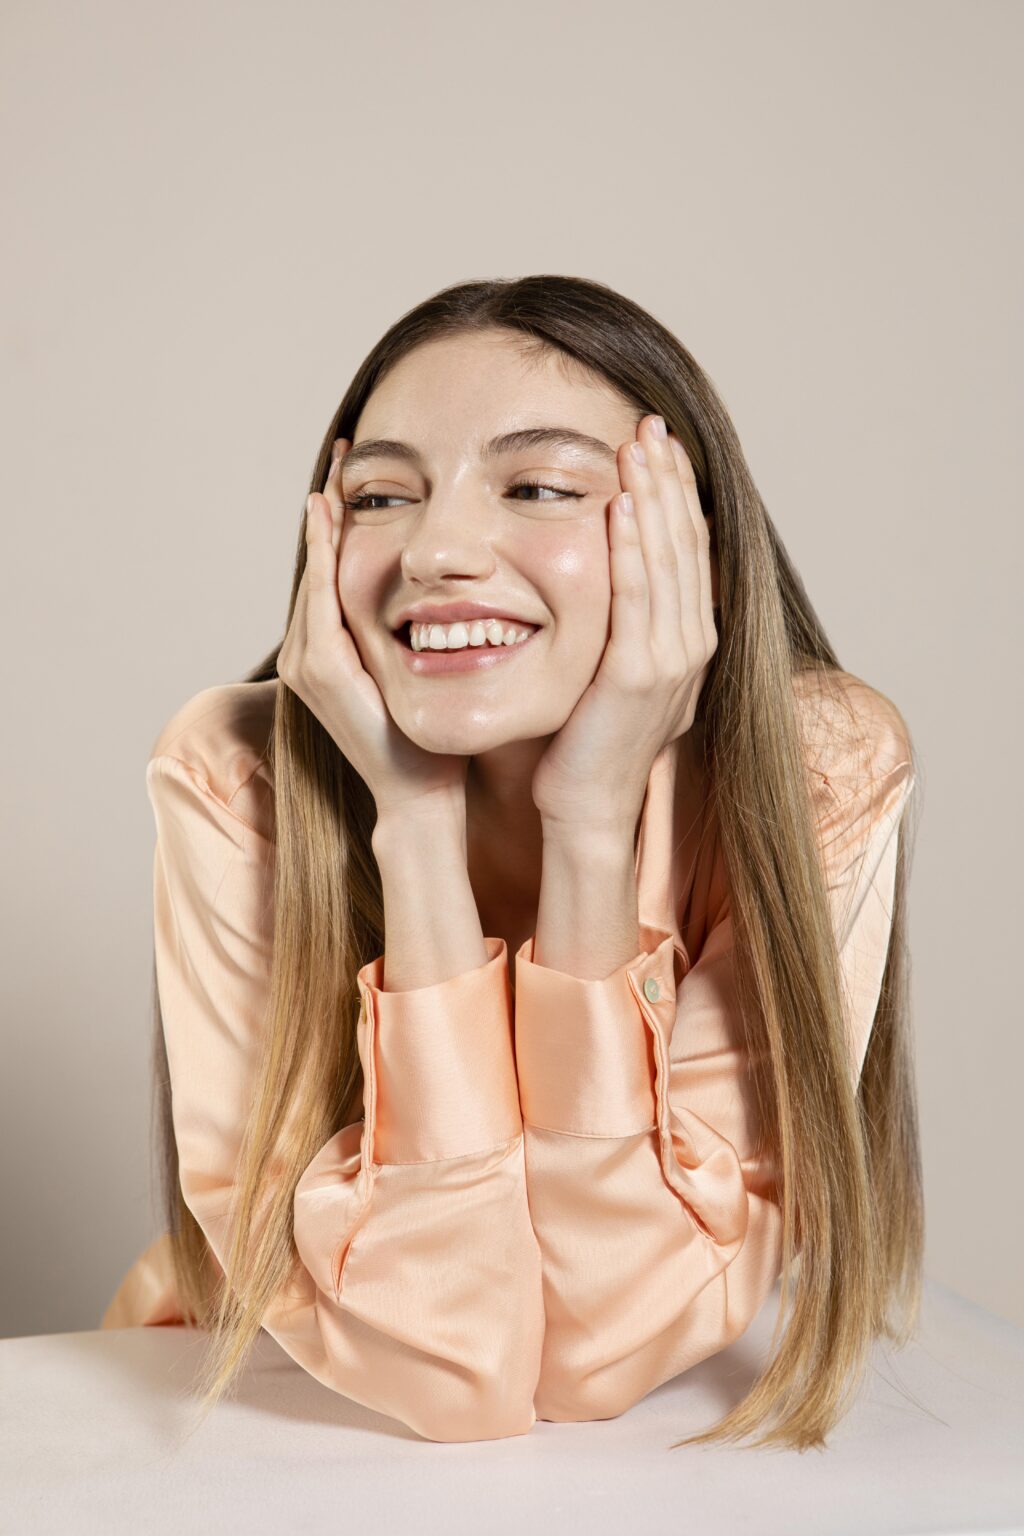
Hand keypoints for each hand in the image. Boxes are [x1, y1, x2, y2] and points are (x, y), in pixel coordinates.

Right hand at [277, 439, 469, 820]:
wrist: (423, 794)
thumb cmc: (435, 739)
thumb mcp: (431, 671)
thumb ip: (427, 631)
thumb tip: (466, 586)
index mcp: (336, 650)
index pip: (336, 570)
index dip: (344, 521)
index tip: (358, 471)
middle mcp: (312, 653)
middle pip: (320, 562)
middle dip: (330, 506)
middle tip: (344, 450)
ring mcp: (311, 662)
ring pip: (317, 571)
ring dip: (325, 519)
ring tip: (338, 468)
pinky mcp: (322, 670)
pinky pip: (321, 595)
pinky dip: (324, 552)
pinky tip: (330, 512)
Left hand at [530, 414, 716, 830]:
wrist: (585, 803)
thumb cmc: (586, 737)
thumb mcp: (617, 667)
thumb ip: (627, 619)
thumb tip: (619, 565)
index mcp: (692, 638)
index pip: (691, 547)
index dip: (677, 491)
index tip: (657, 443)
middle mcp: (693, 644)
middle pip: (688, 542)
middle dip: (669, 479)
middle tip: (649, 423)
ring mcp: (672, 661)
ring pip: (669, 562)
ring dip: (653, 498)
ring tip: (637, 446)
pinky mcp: (639, 677)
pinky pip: (638, 600)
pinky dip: (631, 550)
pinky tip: (619, 509)